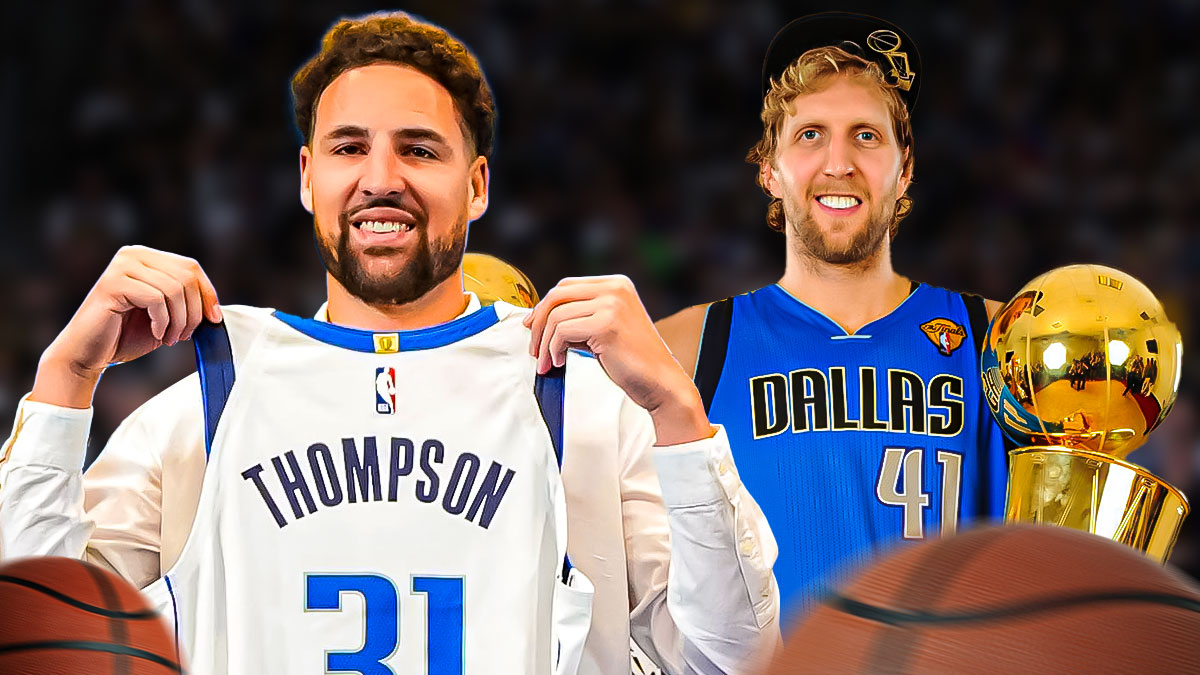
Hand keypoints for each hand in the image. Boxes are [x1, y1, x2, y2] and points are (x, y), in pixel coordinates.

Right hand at [31, 245, 221, 407]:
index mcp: (147, 257)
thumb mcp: (167, 316)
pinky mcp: (112, 283)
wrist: (89, 354)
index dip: (207, 294)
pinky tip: (156, 334)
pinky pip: (156, 299)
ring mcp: (121, 266)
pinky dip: (163, 321)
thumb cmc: (126, 336)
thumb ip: (187, 303)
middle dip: (193, 311)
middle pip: (186, 276)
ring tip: (170, 338)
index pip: (191, 267)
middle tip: (184, 335)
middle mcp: (133, 255)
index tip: (214, 319)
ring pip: (174, 289)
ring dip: (179, 321)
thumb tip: (215, 308)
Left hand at [524, 275, 711, 444]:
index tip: (533, 327)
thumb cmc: (632, 361)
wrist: (661, 383)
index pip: (566, 286)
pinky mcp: (606, 325)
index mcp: (617, 284)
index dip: (544, 306)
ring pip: (556, 316)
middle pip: (557, 295)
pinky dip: (554, 350)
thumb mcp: (605, 328)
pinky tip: (558, 363)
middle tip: (534, 349)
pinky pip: (563, 332)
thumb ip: (581, 316)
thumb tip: (539, 318)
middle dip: (539, 323)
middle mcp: (615, 288)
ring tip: (546, 362)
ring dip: (544, 343)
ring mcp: (612, 304)